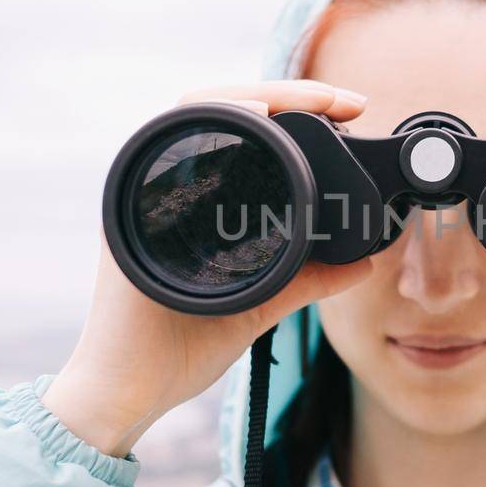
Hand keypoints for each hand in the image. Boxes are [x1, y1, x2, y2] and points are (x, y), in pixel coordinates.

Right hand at [44, 80, 375, 457]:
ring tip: (309, 100)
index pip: (241, 130)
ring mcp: (144, 195)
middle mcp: (165, 186)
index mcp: (193, 199)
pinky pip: (170, 150)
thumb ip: (306, 280)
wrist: (124, 393)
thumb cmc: (176, 350)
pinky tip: (254, 120)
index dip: (294, 108)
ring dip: (256, 98)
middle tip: (344, 100)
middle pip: (219, 105)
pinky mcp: (133, 212)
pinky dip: (213, 126)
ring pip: (195, 112)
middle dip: (287, 93)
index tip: (349, 109)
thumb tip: (361, 262)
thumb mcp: (259, 304)